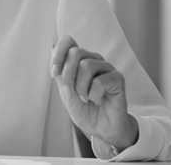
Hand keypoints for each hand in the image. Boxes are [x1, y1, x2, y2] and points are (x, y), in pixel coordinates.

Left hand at [50, 35, 137, 150]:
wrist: (100, 128)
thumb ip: (60, 71)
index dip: (58, 54)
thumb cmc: (84, 109)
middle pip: (76, 52)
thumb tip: (52, 46)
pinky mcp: (118, 79)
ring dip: (81, 87)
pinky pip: (100, 81)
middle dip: (67, 75)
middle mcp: (94, 60)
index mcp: (80, 60)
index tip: (53, 73)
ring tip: (85, 98)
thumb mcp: (65, 90)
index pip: (68, 42)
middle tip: (70, 92)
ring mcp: (107, 68)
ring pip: (86, 66)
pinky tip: (98, 100)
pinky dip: (93, 95)